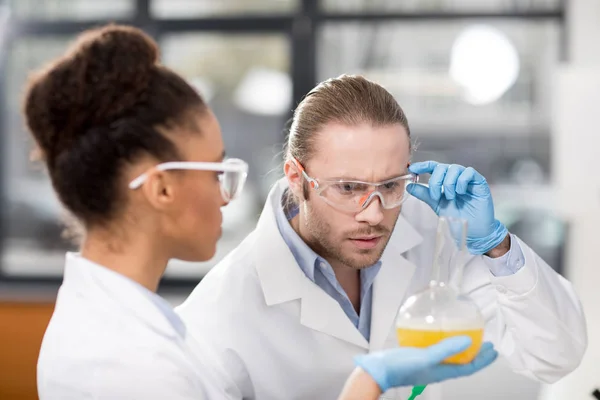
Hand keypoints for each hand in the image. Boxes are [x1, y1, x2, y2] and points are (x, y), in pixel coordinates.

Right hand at [353, 336, 497, 392]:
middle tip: (485, 343)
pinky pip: (437, 350)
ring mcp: (428, 363)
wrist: (379, 370)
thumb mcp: (426, 357)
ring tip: (467, 337)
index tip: (493, 351)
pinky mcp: (418, 357)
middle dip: (475, 353)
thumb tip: (468, 340)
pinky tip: (438, 334)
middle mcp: (437, 369)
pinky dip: (443, 343)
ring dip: (461, 347)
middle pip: (462, 361)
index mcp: (442, 371)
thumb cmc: (400, 367)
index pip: (469, 367)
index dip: (483, 360)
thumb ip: (446, 349)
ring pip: (450, 356)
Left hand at [407, 161, 507, 254]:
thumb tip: (409, 186)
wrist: (472, 231)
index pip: (432, 167)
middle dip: (435, 181)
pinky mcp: (479, 181)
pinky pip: (469, 172)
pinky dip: (461, 181)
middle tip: (435, 196)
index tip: (412, 169)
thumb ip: (424, 194)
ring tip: (450, 197)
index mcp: (444, 180)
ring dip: (448, 183)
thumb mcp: (436, 204)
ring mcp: (467, 178)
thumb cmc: (457, 217)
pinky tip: (461, 193)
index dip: (422, 166)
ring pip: (454, 168)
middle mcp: (455, 177)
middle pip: (441, 167)